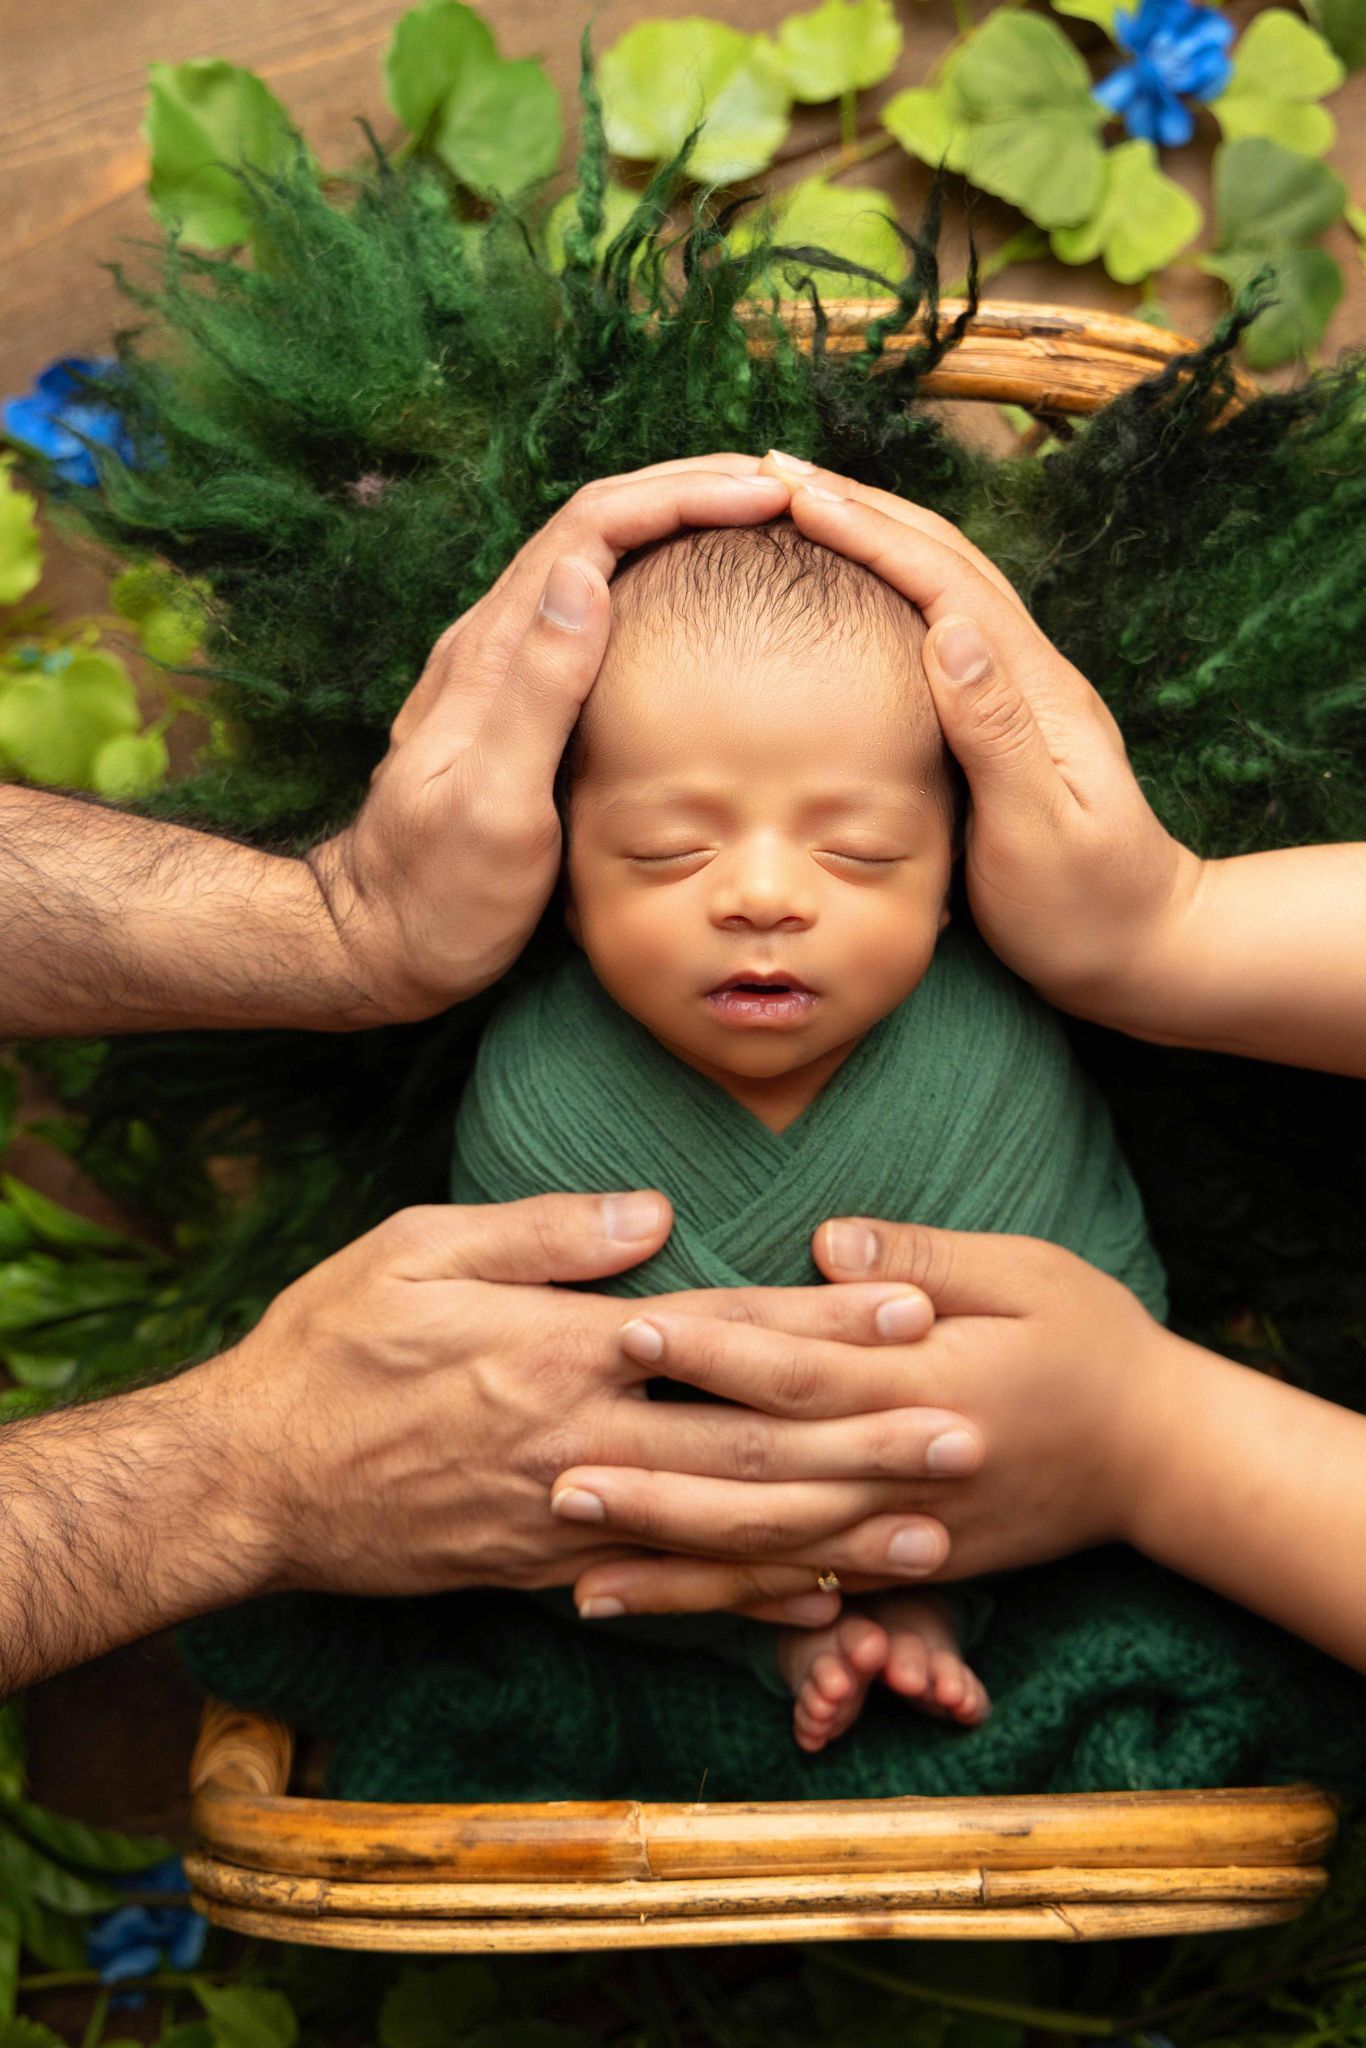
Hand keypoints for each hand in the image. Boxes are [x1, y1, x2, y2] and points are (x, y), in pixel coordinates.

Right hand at [209, 1191, 969, 1606]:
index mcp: (560, 1350)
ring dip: (840, 1534)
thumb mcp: (417, 1250)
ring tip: (937, 1534)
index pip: (720, 1332)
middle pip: (753, 1444)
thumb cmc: (330, 1349)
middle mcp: (583, 1443)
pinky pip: (669, 1592)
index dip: (824, 1320)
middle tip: (973, 1435)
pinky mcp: (547, 1572)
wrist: (251, 1485)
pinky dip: (750, 1601)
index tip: (915, 1305)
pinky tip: (822, 1601)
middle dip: (870, 1439)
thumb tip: (654, 1216)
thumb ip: (542, 1234)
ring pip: (729, 1533)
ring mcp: (569, 1520)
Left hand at [305, 458, 790, 1023]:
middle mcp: (492, 642)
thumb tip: (586, 575)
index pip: (592, 527)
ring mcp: (500, 668)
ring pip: (593, 557)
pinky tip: (692, 601)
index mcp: (491, 653)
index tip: (763, 498)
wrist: (378, 943)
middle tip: (781, 490)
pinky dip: (650, 578)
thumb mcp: (496, 808)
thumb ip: (538, 691)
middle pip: (595, 522)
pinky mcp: (514, 700)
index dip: (680, 495)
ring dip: (671, 523)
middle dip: (687, 489)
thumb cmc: (439, 896)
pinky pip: (588, 607)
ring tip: (754, 523)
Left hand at [565, 1215, 1175, 1619]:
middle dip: (658, 1474)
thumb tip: (825, 1240)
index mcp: (927, 1380)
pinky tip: (654, 1603)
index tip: (629, 1327)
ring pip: (771, 1553)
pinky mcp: (905, 1568)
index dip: (713, 1348)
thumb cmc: (1090, 1341)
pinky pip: (802, 1592)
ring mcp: (904, 1532)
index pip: (801, 1367)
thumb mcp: (1024, 1271)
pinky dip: (726, 1605)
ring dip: (673, 1558)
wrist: (1160, 1457)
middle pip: (765, 1475)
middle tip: (555, 1466)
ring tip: (575, 1559)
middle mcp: (904, 1469)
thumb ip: (922, 1259)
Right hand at [756, 451, 1203, 1032]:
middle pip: (944, 558)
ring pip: (943, 583)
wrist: (1142, 949)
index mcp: (1033, 691)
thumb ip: (997, 733)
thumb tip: (952, 629)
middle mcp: (1030, 674)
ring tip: (800, 506)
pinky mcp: (1003, 718)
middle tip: (774, 473)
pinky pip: (937, 626)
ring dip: (875, 533)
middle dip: (862, 507)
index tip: (795, 495)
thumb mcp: (1039, 832)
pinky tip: (849, 589)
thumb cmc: (1084, 908)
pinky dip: (889, 586)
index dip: (870, 530)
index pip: (944, 582)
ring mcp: (1019, 692)